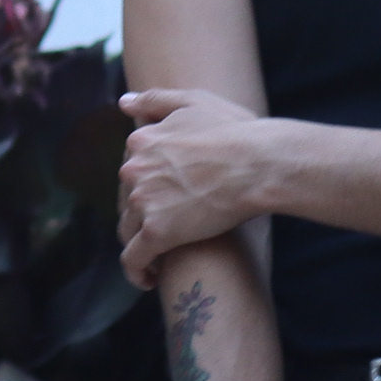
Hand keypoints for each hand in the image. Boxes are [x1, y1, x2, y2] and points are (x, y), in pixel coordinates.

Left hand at [116, 88, 270, 287]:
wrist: (257, 164)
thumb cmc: (236, 132)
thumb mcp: (195, 102)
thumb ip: (155, 100)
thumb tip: (123, 103)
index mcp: (141, 141)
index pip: (132, 169)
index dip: (148, 184)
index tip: (166, 196)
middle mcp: (133, 170)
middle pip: (127, 199)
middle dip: (143, 213)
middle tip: (169, 226)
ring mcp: (142, 201)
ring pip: (127, 230)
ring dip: (139, 243)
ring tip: (158, 256)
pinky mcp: (156, 232)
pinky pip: (133, 259)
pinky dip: (137, 271)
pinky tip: (150, 279)